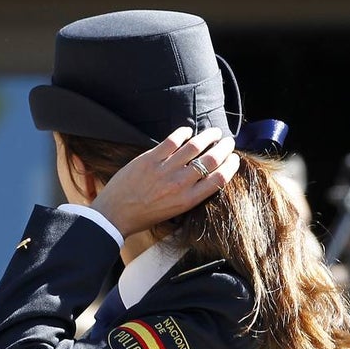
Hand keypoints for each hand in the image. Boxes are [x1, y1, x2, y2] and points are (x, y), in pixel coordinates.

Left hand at [90, 126, 239, 236]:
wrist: (115, 215)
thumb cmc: (144, 216)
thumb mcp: (174, 212)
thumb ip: (190, 195)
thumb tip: (205, 179)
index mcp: (188, 200)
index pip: (219, 179)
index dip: (230, 166)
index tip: (234, 158)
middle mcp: (180, 184)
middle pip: (211, 160)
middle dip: (224, 148)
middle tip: (228, 142)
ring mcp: (164, 170)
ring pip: (194, 146)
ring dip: (208, 136)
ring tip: (214, 132)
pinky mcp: (149, 159)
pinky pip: (171, 141)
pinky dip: (182, 133)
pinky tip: (187, 131)